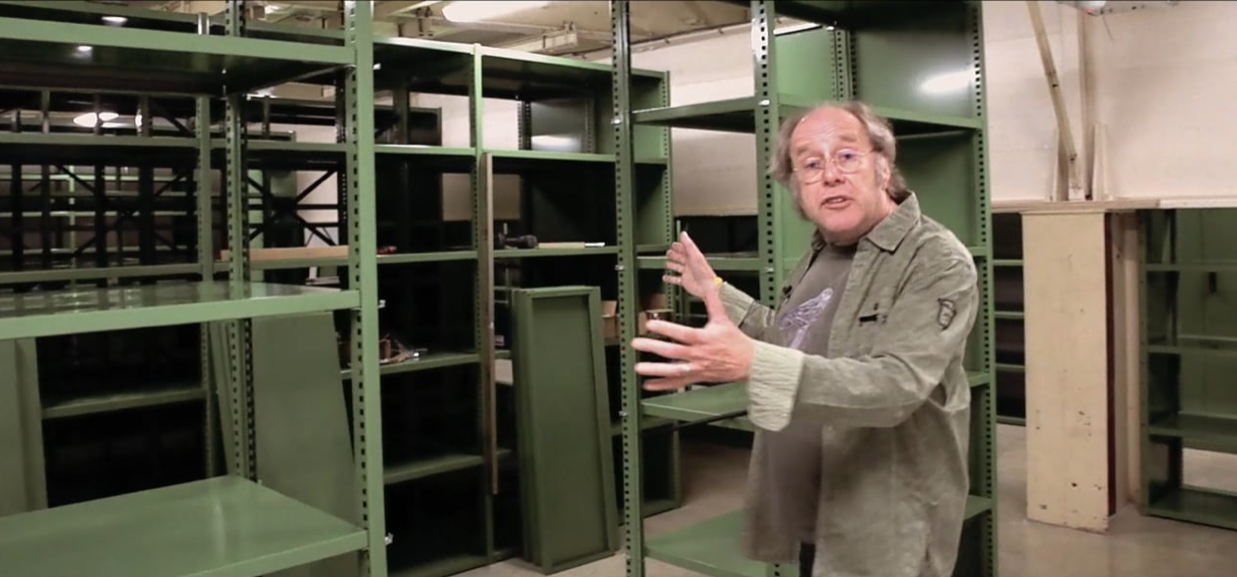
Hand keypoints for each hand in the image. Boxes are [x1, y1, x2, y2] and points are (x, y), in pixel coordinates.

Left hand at [631, 284, 753, 389]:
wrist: (748, 362)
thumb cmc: (735, 340)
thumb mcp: (723, 318)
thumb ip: (712, 300)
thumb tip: (708, 284)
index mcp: (704, 339)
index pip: (682, 333)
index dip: (666, 329)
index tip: (650, 325)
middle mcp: (699, 354)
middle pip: (673, 351)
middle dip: (653, 347)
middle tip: (636, 344)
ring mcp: (697, 368)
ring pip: (673, 370)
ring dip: (655, 370)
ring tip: (639, 368)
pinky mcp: (697, 377)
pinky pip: (678, 383)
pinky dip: (663, 384)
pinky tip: (649, 384)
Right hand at [663, 231, 717, 299]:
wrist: (707, 286)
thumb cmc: (703, 271)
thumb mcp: (695, 254)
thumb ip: (688, 244)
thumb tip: (683, 234)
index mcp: (693, 256)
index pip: (685, 249)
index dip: (679, 246)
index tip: (673, 244)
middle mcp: (690, 264)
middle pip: (680, 258)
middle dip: (674, 255)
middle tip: (669, 252)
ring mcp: (687, 273)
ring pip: (677, 267)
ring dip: (672, 265)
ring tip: (667, 263)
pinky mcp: (684, 281)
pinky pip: (675, 279)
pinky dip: (670, 278)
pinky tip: (665, 277)